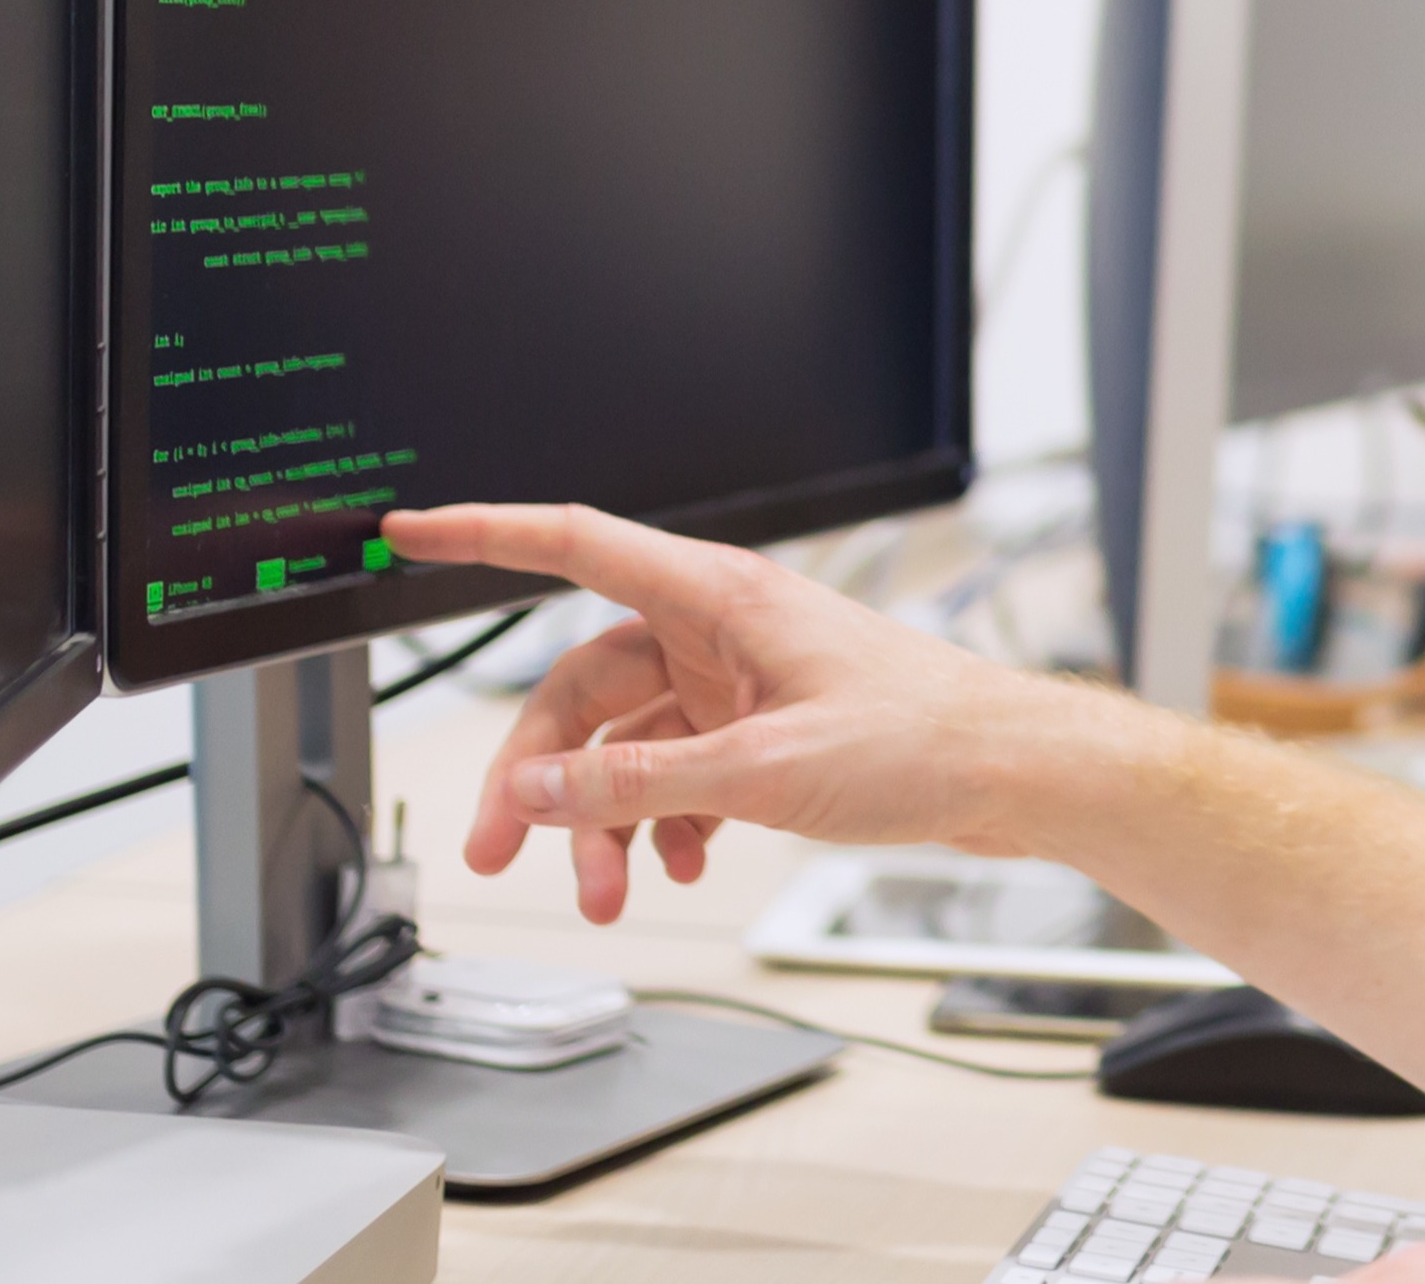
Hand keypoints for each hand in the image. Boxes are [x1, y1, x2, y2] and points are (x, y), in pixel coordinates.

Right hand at [380, 502, 1169, 922]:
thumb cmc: (925, 739)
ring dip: (608, 822)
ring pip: (631, 746)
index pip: (574, 544)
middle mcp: (724, 630)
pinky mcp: (769, 731)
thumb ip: (639, 783)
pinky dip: (669, 822)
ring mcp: (745, 682)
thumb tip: (534, 794)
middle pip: (583, 687)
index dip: (484, 533)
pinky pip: (681, 773)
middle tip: (499, 852)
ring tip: (609, 894)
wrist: (1015, 776)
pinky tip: (684, 865)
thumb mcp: (762, 770)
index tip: (409, 530)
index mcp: (719, 598)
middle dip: (539, 776)